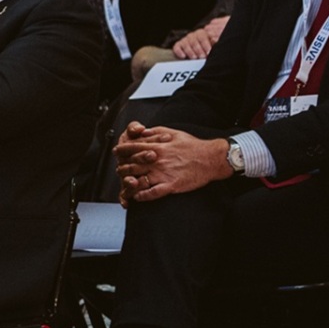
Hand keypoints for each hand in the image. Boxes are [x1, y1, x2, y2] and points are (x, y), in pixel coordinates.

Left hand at [113, 123, 231, 203]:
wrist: (211, 159)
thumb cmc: (194, 146)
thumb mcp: (173, 133)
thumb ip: (156, 132)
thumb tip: (142, 131)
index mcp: (158, 147)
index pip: (132, 148)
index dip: (121, 150)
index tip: (117, 152)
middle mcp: (158, 161)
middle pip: (131, 165)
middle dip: (122, 168)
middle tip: (119, 169)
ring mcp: (163, 174)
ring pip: (138, 180)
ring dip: (129, 183)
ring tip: (126, 183)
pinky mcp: (171, 185)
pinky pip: (152, 193)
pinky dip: (142, 195)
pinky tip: (137, 196)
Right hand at [172, 16, 227, 58]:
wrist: (197, 51)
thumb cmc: (208, 50)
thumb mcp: (213, 45)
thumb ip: (215, 42)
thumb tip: (215, 40)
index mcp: (203, 34)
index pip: (203, 36)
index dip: (205, 44)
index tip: (208, 52)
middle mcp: (193, 35)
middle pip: (194, 40)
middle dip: (198, 49)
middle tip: (202, 56)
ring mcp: (185, 40)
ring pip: (186, 43)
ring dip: (190, 51)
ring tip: (194, 58)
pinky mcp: (178, 45)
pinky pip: (177, 47)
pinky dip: (179, 51)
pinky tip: (183, 56)